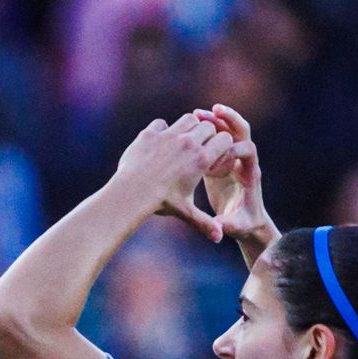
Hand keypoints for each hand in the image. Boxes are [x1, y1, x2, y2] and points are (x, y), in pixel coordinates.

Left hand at [113, 113, 232, 240]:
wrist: (132, 193)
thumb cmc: (162, 202)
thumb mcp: (185, 212)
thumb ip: (204, 223)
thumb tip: (219, 239)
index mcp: (201, 159)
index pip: (225, 139)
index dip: (222, 146)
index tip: (213, 157)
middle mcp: (187, 143)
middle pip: (208, 126)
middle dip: (207, 135)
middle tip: (198, 148)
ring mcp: (168, 136)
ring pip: (188, 119)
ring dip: (188, 128)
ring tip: (182, 142)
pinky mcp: (150, 133)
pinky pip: (161, 123)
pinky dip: (163, 130)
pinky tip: (159, 144)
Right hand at [195, 104, 272, 245]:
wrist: (247, 222)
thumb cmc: (244, 224)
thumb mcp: (237, 226)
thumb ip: (229, 224)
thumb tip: (218, 228)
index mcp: (251, 173)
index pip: (249, 150)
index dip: (234, 150)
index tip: (218, 156)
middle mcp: (244, 161)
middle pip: (242, 132)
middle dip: (230, 120)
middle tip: (216, 110)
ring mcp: (233, 158)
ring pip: (227, 132)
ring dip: (214, 121)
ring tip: (197, 113)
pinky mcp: (221, 160)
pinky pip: (215, 139)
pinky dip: (206, 130)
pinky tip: (190, 125)